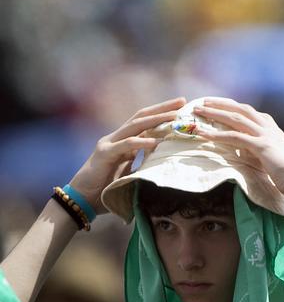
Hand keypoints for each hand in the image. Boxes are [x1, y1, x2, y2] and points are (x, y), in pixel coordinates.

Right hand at [69, 97, 185, 210]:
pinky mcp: (104, 154)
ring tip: (174, 117)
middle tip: (182, 101)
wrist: (83, 200)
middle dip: (162, 109)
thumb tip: (165, 165)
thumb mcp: (132, 174)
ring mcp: (109, 144)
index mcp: (124, 142)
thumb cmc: (107, 189)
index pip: (145, 122)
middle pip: (141, 117)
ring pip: (135, 126)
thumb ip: (144, 165)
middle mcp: (117, 138)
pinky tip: (155, 142)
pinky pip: (125, 145)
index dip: (162, 114)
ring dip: (155, 120)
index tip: (182, 108)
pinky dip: (141, 142)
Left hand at [192, 97, 283, 200]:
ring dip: (215, 113)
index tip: (219, 105)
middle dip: (221, 104)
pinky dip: (217, 134)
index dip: (233, 107)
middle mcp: (270, 128)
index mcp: (275, 131)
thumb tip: (254, 156)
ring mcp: (266, 136)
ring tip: (198, 111)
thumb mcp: (278, 160)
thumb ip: (266, 154)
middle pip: (241, 109)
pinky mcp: (262, 147)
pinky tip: (204, 134)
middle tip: (203, 102)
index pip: (251, 113)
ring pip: (236, 118)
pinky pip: (235, 137)